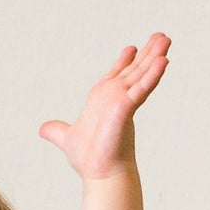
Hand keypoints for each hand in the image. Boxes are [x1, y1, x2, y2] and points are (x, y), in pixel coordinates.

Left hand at [40, 34, 169, 178]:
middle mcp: (116, 98)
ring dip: (154, 57)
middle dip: (147, 53)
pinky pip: (142, 88)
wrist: (98, 173)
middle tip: (160, 36)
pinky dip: (152, 75)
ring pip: (142, 74)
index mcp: (103, 100)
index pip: (117, 76)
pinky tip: (163, 61)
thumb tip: (43, 129)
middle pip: (134, 70)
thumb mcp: (67, 138)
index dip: (123, 62)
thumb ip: (57, 131)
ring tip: (166, 39)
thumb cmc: (89, 159)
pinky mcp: (127, 108)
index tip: (131, 48)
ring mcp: (123, 101)